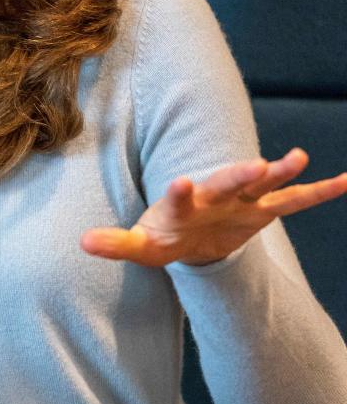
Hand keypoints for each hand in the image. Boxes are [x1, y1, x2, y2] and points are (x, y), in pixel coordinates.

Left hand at [80, 148, 346, 268]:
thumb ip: (116, 243)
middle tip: (256, 165)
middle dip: (240, 175)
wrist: (191, 234)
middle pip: (227, 183)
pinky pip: (296, 201)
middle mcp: (214, 196)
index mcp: (183, 204)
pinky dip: (320, 191)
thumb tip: (82, 243)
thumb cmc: (163, 237)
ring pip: (264, 184)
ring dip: (280, 172)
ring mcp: (242, 201)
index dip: (180, 192)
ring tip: (299, 157)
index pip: (180, 197)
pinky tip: (346, 181)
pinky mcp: (264, 211)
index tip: (182, 183)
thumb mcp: (141, 246)